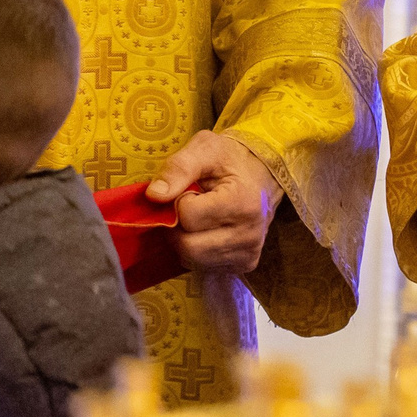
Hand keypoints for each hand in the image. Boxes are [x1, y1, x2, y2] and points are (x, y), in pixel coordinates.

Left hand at [147, 131, 278, 275]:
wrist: (263, 173)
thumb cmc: (230, 159)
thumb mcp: (203, 149)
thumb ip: (177, 169)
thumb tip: (153, 195)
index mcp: (242, 203)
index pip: (187, 217)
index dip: (178, 203)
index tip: (190, 190)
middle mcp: (249, 235)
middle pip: (188, 247)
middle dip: (177, 228)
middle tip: (186, 208)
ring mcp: (249, 253)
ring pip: (193, 261)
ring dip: (185, 240)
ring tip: (198, 218)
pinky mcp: (245, 264)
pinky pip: (205, 268)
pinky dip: (197, 251)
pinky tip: (207, 231)